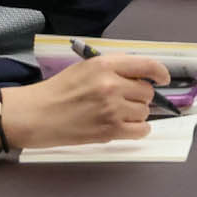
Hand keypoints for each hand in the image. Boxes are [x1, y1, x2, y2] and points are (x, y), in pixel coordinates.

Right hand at [0, 52, 164, 148]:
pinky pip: (140, 130)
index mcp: (105, 65)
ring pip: (144, 112)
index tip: (162, 79)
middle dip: (140, 97)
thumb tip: (142, 76)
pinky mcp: (109, 131)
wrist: (34, 115)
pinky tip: (129, 127)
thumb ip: (113, 69)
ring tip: (118, 114)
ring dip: (136, 114)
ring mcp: (111, 109)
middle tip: (124, 101)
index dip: (160, 73)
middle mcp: (112, 85)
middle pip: (147, 92)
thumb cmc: (57, 91)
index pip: (147, 65)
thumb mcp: (85, 68)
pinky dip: (139, 130)